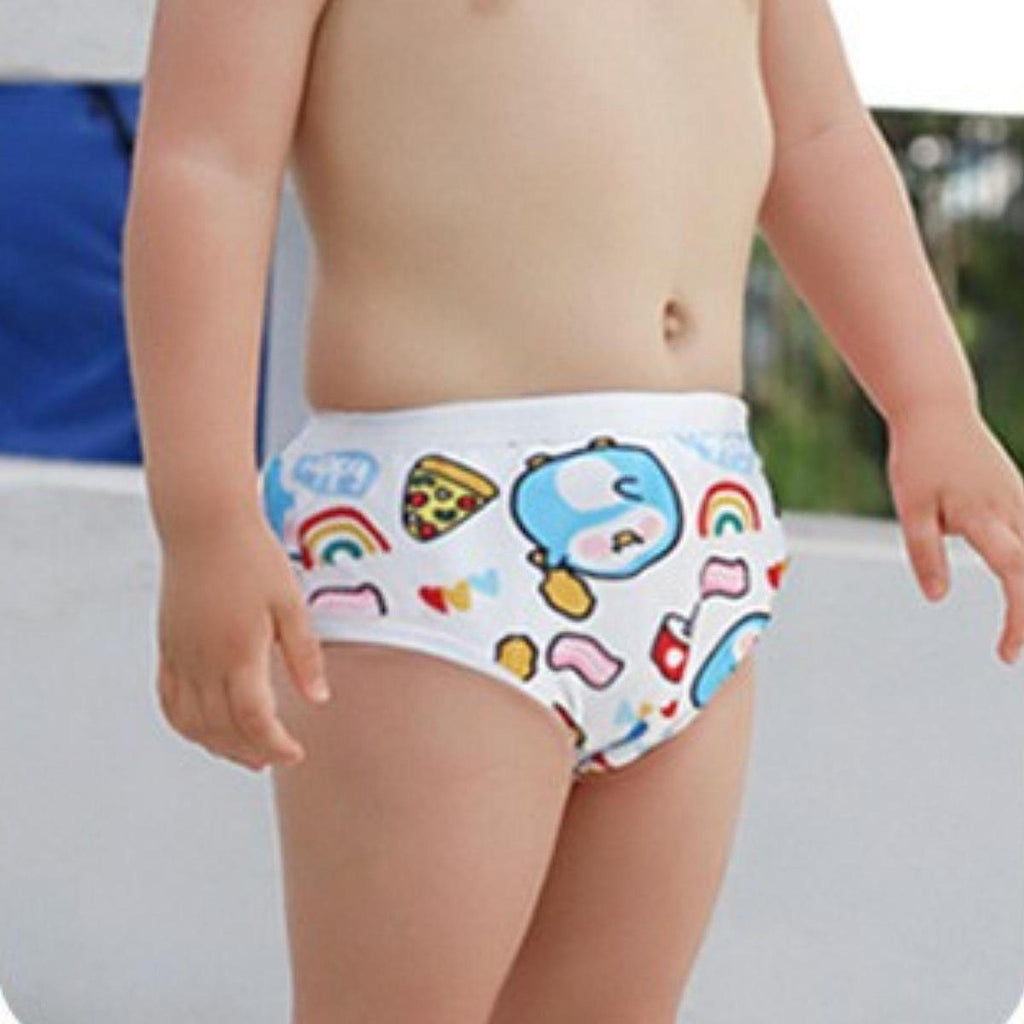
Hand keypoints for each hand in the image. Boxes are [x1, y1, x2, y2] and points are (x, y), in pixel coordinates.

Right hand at [155, 513, 328, 770]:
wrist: (205, 524)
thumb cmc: (253, 557)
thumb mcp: (290, 603)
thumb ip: (304, 655)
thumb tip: (318, 699)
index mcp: (239, 652)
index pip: (254, 720)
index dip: (276, 744)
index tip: (296, 752)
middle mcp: (203, 661)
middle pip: (222, 729)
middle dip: (251, 751)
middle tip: (276, 757)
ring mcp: (179, 656)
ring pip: (192, 722)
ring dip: (218, 745)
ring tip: (246, 752)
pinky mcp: (167, 647)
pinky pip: (169, 701)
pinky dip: (187, 725)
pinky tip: (207, 729)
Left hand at [886, 401, 1023, 664]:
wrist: (937, 411)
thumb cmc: (919, 460)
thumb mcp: (911, 507)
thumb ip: (924, 552)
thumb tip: (937, 597)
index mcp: (986, 516)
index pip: (1014, 574)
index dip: (1018, 617)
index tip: (1007, 654)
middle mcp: (1015, 511)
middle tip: (1013, 654)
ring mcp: (1023, 503)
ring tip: (1020, 632)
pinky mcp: (1020, 498)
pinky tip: (1022, 591)